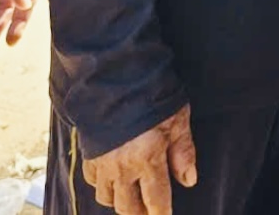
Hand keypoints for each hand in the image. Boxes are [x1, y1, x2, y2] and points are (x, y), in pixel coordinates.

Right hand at [80, 106, 197, 214]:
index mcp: (147, 159)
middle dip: (139, 214)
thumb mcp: (177, 119)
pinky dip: (102, 185)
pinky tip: (112, 180)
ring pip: (107, 198)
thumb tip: (189, 180)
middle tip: (149, 213)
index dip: (161, 214)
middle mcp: (122, 167)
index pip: (156, 200)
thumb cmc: (151, 95)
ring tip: (131, 197)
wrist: (114, 78)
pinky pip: (92, 181)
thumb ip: (183, 152)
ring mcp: (103, 162)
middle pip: (127, 207)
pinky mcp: (89, 154)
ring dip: (120, 201)